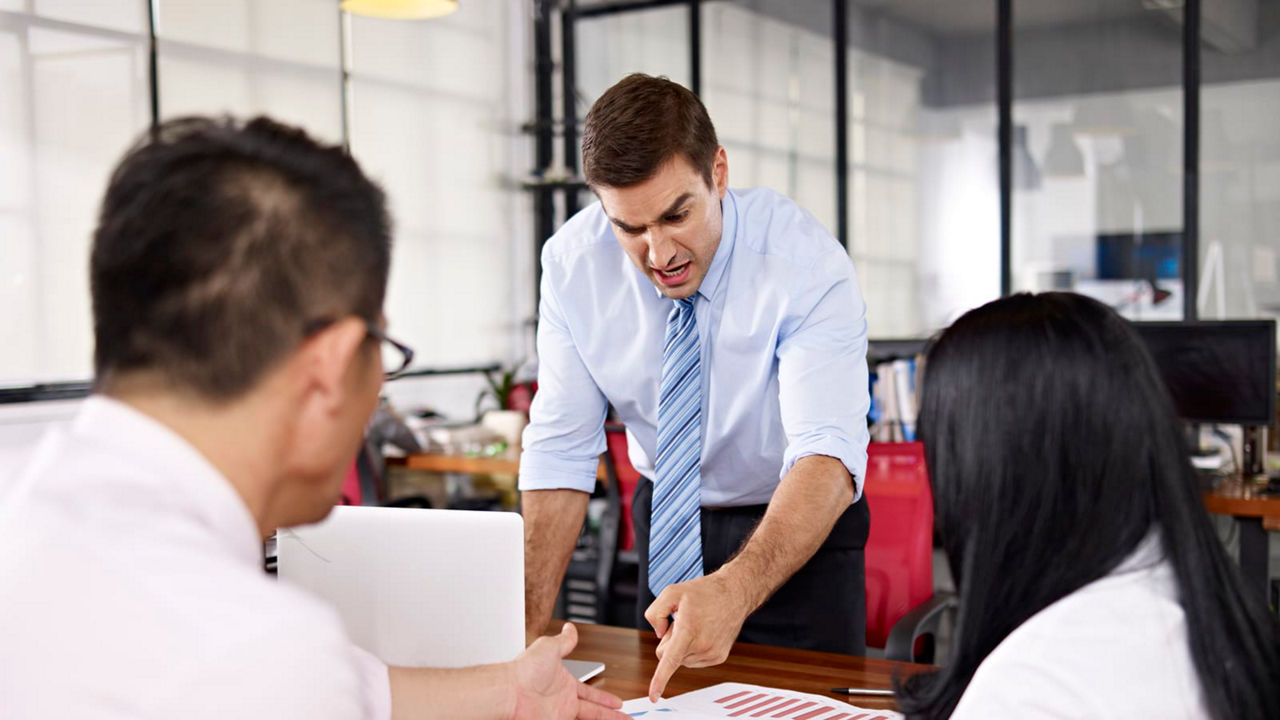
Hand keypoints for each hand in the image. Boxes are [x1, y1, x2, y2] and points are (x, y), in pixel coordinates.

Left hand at [511, 623, 629, 719]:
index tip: (618, 703)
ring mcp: (559, 714)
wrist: (509, 690)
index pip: (591, 694)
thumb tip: (570, 628)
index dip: (606, 699)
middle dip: (612, 716)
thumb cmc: (525, 669)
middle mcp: (563, 701)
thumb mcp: (550, 647)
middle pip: (594, 712)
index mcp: (564, 683)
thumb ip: (564, 641)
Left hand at [643, 572, 752, 701]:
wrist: (734, 593)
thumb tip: (658, 634)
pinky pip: (694, 660)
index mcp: (688, 631)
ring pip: (682, 659)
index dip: (659, 680)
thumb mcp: (671, 592)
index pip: (670, 661)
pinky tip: (703, 631)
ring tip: (696, 624)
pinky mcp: (718, 657)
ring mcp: (712, 654)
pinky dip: (693, 648)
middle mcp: (701, 646)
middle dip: (669, 642)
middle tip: (682, 622)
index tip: (654, 696)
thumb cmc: (704, 592)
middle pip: (668, 656)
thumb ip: (654, 613)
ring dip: (683, 644)